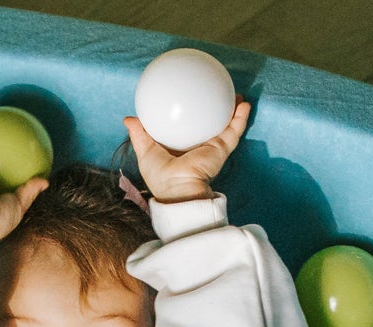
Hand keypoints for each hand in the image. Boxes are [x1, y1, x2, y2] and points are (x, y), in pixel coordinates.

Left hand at [123, 98, 250, 203]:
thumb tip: (128, 118)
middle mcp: (199, 145)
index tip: (189, 96)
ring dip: (233, 110)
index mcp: (181, 147)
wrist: (179, 189)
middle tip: (216, 91)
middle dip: (215, 108)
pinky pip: (234, 130)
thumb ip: (139, 135)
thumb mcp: (146, 152)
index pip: (186, 126)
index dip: (188, 112)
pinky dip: (241, 118)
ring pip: (226, 124)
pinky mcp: (222, 148)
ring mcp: (213, 146)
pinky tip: (244, 104)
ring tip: (236, 94)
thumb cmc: (160, 176)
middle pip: (209, 123)